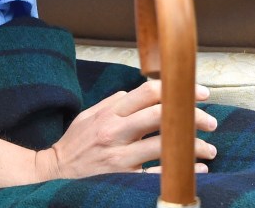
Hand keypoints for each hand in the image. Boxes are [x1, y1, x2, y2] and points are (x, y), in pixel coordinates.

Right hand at [34, 80, 216, 179]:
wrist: (57, 171)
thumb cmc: (76, 142)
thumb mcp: (90, 115)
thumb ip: (114, 103)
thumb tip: (137, 94)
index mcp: (110, 113)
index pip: (147, 92)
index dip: (176, 90)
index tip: (197, 93)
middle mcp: (116, 132)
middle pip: (160, 116)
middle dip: (191, 117)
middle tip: (210, 122)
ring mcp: (120, 157)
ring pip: (164, 147)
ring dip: (193, 147)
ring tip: (209, 150)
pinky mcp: (124, 178)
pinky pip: (159, 175)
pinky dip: (181, 172)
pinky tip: (196, 170)